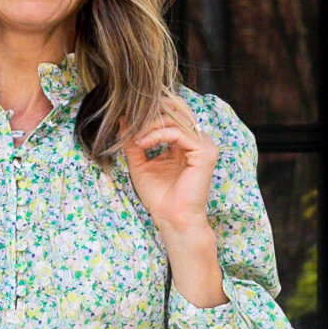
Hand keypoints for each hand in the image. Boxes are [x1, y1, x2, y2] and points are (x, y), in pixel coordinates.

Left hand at [121, 94, 216, 239]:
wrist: (171, 219)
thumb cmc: (159, 197)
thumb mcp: (140, 163)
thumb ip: (134, 141)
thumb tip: (123, 119)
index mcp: (186, 142)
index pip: (171, 114)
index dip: (149, 113)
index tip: (126, 122)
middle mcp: (198, 140)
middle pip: (176, 110)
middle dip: (150, 115)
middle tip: (130, 122)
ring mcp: (204, 145)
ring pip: (175, 119)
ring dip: (149, 125)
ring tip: (134, 136)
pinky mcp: (204, 152)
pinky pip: (177, 132)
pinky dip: (156, 134)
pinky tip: (142, 143)